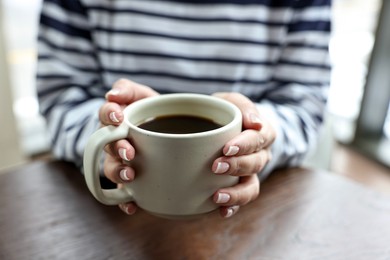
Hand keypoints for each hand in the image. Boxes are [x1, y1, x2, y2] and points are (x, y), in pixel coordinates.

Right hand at [99, 79, 157, 214]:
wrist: (170, 128)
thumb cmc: (151, 110)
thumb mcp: (142, 94)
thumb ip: (127, 89)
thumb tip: (111, 93)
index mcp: (115, 120)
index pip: (104, 115)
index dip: (108, 115)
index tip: (118, 118)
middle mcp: (114, 142)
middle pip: (107, 146)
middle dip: (117, 149)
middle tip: (129, 151)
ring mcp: (121, 161)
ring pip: (113, 169)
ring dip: (119, 173)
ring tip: (131, 175)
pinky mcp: (131, 179)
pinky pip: (124, 193)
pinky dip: (125, 201)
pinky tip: (132, 206)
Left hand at [211, 92, 275, 217]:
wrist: (226, 127)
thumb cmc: (228, 112)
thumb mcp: (232, 101)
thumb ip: (242, 105)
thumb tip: (255, 122)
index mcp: (262, 132)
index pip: (258, 138)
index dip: (244, 145)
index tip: (226, 148)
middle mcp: (261, 155)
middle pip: (255, 164)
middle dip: (237, 167)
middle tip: (216, 166)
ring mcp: (252, 173)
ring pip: (252, 187)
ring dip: (236, 193)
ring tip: (217, 196)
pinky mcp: (241, 186)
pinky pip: (242, 200)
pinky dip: (233, 207)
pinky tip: (221, 211)